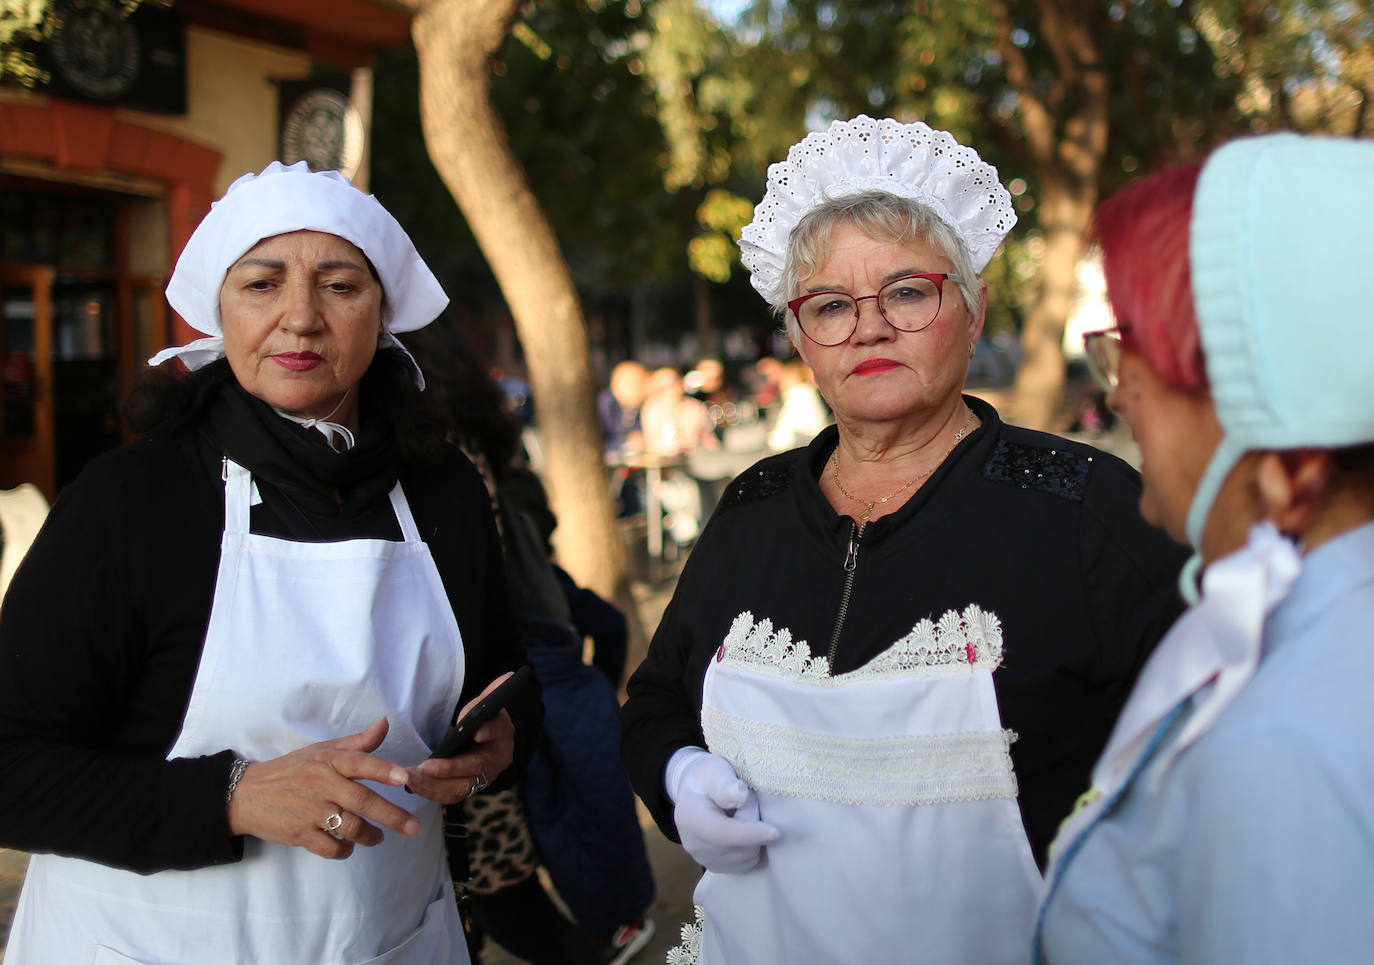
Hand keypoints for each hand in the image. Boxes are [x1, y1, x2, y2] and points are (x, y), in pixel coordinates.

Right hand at [226, 717, 418, 859]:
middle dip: (392, 815)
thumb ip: (356, 743)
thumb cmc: (290, 770)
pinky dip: (344, 850)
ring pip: (350, 827)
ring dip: (370, 836)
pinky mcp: (298, 834)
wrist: (246, 795)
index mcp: (327, 761)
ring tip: (378, 837)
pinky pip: (329, 847)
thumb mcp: (320, 750)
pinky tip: (349, 846)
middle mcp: (320, 784)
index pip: (359, 762)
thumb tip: (385, 724)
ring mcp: (309, 811)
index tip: (404, 777)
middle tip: (413, 827)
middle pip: (362, 801)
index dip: (382, 769)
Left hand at [405, 673, 516, 804]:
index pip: (498, 731)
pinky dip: (432, 792)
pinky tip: (414, 785)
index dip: (489, 731)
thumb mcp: (488, 706)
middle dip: (449, 768)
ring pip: (461, 787)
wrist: (487, 746)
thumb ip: (490, 694)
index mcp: (503, 735)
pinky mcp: (468, 790)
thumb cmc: (484, 721)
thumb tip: (506, 676)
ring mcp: (483, 778)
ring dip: (435, 784)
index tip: (475, 732)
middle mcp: (496, 760)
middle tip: (424, 766)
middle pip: (475, 766)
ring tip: (412, 777)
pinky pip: (450, 797)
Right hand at [669, 749, 778, 873]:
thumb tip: (739, 797)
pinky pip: (747, 863)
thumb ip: (725, 782)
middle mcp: (693, 844)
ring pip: (747, 857)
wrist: (696, 790)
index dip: (749, 834)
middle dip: (754, 824)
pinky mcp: (716, 867)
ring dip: (754, 836)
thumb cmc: (709, 776)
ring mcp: (704, 859)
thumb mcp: (714, 770)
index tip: (774, 832)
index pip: (722, 833)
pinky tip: (743, 829)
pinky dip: (752, 846)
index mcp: (690, 818)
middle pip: (739, 847)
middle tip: (748, 800)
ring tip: (743, 813)